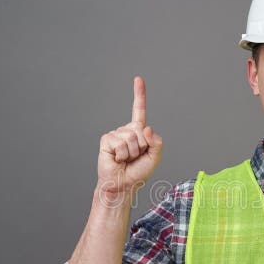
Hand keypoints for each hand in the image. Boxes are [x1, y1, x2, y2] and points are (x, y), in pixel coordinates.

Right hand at [97, 76, 162, 194]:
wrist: (123, 183)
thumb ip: (157, 142)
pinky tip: (117, 159)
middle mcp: (126, 130)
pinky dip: (122, 154)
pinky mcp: (107, 140)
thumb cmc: (138, 172)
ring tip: (126, 159)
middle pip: (140, 130)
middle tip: (134, 157)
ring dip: (132, 153)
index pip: (139, 109)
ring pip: (131, 138)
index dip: (139, 94)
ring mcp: (116, 134)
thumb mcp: (154, 157)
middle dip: (141, 147)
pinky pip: (120, 143)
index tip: (138, 79)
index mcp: (138, 131)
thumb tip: (146, 128)